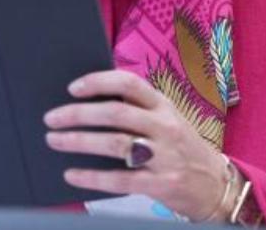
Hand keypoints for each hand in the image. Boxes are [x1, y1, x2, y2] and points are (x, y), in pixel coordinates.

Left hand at [43, 69, 229, 220]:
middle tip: (51, 118)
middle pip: (116, 113)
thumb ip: (137, 108)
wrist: (214, 183)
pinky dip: (91, 177)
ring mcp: (164, 156)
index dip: (99, 82)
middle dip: (78, 114)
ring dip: (79, 141)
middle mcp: (164, 126)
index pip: (129, 84)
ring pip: (114, 144)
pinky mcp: (161, 184)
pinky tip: (72, 174)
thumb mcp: (167, 118)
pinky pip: (120, 180)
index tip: (72, 88)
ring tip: (54, 140)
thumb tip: (90, 100)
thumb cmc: (180, 146)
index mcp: (163, 105)